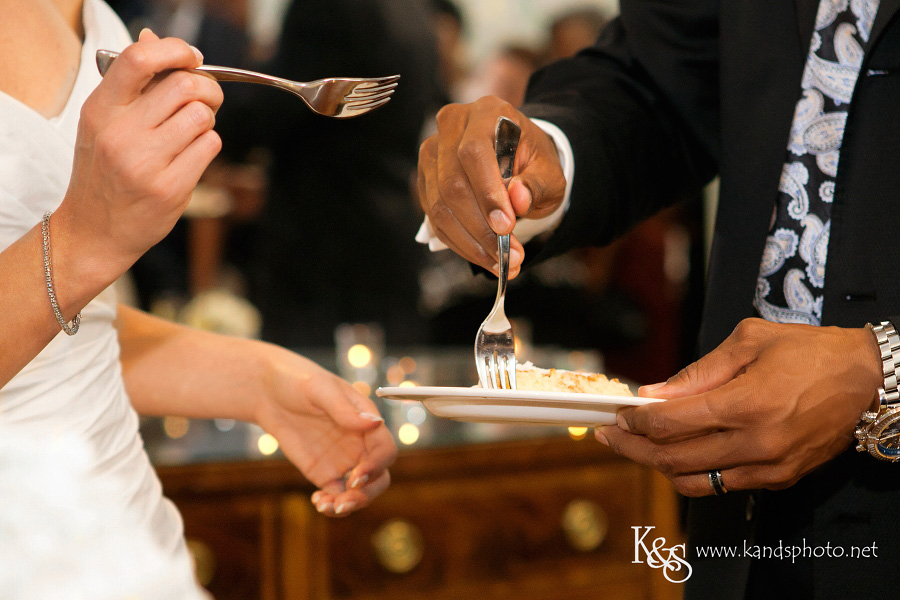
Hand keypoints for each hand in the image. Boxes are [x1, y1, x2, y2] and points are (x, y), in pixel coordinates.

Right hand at [54, 29, 222, 296]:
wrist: (94, 231)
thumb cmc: (104, 172)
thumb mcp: (103, 123)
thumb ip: (131, 84)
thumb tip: (154, 38)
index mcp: (101, 109)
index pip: (138, 58)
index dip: (176, 50)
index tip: (191, 58)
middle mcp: (120, 133)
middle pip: (184, 86)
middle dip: (207, 89)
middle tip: (206, 100)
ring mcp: (145, 162)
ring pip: (202, 117)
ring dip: (207, 122)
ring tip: (192, 133)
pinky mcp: (170, 188)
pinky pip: (209, 147)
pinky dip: (208, 146)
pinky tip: (192, 156)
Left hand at [253, 348, 396, 515]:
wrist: (268, 391)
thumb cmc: (298, 380)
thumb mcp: (319, 389)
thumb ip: (344, 408)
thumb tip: (374, 422)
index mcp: (367, 421)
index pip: (385, 449)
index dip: (376, 465)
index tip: (356, 476)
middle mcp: (360, 444)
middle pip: (379, 477)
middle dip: (367, 493)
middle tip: (344, 501)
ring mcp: (343, 460)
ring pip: (360, 491)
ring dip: (350, 504)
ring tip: (325, 506)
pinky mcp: (324, 473)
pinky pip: (336, 495)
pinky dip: (331, 505)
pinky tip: (317, 502)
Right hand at [417, 96, 565, 276]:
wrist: (518, 160)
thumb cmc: (534, 163)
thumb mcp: (550, 173)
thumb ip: (537, 184)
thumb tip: (518, 200)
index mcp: (486, 112)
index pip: (475, 153)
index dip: (487, 193)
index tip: (506, 227)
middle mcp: (451, 126)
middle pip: (452, 182)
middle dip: (480, 227)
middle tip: (509, 257)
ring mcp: (432, 153)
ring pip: (439, 205)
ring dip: (469, 242)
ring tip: (501, 263)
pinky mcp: (425, 180)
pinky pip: (434, 219)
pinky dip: (459, 243)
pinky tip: (483, 256)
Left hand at [595, 318, 881, 495]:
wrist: (867, 381)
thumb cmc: (809, 352)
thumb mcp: (749, 342)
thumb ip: (698, 372)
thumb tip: (655, 393)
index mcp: (746, 404)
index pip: (671, 423)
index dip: (636, 421)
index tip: (618, 414)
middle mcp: (755, 442)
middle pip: (674, 457)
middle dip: (633, 448)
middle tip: (609, 436)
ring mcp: (768, 467)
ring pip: (694, 480)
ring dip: (656, 466)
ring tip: (634, 447)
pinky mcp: (779, 479)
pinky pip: (722, 484)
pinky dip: (691, 474)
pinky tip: (674, 456)